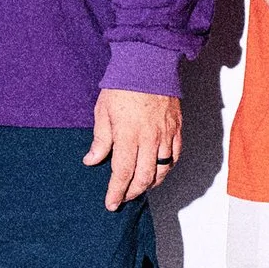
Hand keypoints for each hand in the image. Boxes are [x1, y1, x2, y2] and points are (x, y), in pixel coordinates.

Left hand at [86, 89, 183, 209]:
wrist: (149, 64)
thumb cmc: (123, 85)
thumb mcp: (103, 112)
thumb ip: (100, 140)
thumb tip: (92, 160)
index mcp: (128, 134)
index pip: (122, 172)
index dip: (116, 191)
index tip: (111, 203)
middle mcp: (149, 138)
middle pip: (144, 176)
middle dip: (132, 192)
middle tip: (123, 198)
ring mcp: (166, 134)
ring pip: (162, 170)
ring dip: (150, 183)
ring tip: (140, 187)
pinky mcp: (177, 128)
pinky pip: (175, 156)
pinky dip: (167, 168)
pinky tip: (159, 171)